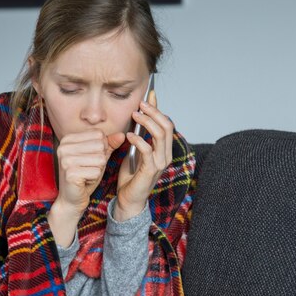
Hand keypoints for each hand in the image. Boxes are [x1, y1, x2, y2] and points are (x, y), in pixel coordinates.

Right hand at [48, 129, 124, 246]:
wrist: (71, 198)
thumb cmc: (84, 176)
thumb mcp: (97, 157)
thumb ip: (109, 145)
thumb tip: (122, 135)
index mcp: (68, 139)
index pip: (99, 134)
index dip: (101, 148)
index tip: (90, 158)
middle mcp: (64, 147)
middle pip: (100, 145)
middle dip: (100, 159)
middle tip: (88, 168)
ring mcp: (65, 160)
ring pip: (100, 159)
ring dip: (98, 169)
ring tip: (87, 174)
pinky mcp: (70, 173)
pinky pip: (96, 172)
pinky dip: (94, 178)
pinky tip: (84, 181)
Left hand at [115, 90, 173, 220]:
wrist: (128, 199)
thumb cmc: (131, 175)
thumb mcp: (135, 149)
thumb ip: (140, 134)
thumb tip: (140, 114)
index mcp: (164, 150)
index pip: (167, 124)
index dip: (159, 109)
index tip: (148, 96)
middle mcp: (166, 155)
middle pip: (167, 126)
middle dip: (154, 112)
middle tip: (140, 105)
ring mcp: (160, 163)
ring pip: (160, 135)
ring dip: (147, 122)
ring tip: (134, 116)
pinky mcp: (150, 170)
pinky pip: (148, 150)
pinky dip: (138, 140)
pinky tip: (128, 135)